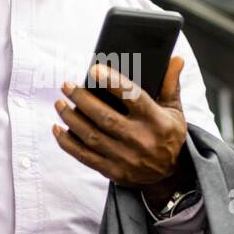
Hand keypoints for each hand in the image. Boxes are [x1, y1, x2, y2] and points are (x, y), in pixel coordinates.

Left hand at [52, 56, 192, 204]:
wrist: (171, 174)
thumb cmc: (169, 135)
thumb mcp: (175, 110)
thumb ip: (170, 84)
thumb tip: (175, 59)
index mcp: (156, 121)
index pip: (132, 97)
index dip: (112, 82)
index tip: (93, 70)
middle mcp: (140, 140)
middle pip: (104, 116)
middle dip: (81, 99)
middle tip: (66, 85)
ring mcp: (126, 158)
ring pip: (91, 136)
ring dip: (71, 118)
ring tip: (59, 103)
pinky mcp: (114, 171)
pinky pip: (85, 156)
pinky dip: (68, 143)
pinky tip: (58, 129)